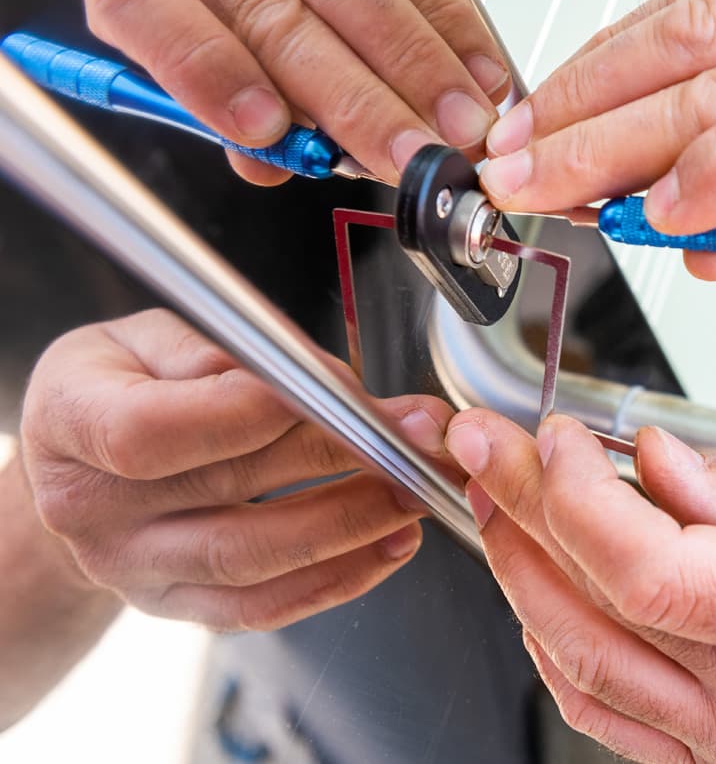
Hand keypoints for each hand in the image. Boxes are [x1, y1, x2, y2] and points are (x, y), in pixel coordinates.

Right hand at [19, 309, 451, 630]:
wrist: (79, 465)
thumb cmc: (123, 384)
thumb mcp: (152, 335)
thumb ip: (233, 349)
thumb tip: (329, 383)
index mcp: (70, 423)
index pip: (154, 432)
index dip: (247, 413)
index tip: (335, 393)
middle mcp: (92, 509)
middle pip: (228, 490)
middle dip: (343, 457)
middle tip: (419, 436)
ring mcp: (134, 568)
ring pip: (253, 560)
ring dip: (352, 525)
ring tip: (418, 490)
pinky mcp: (177, 605)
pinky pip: (261, 607)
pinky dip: (336, 579)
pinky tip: (390, 544)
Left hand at [84, 0, 508, 184]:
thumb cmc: (281, 11)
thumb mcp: (258, 75)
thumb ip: (263, 131)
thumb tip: (277, 167)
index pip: (140, 8)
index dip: (201, 69)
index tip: (264, 130)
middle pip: (274, 17)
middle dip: (358, 100)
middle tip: (413, 156)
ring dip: (418, 64)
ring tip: (460, 123)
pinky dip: (450, 20)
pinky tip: (478, 68)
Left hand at [447, 412, 715, 762]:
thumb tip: (658, 460)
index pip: (652, 564)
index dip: (578, 496)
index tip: (554, 438)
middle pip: (596, 604)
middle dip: (520, 508)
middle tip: (482, 444)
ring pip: (581, 666)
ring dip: (519, 576)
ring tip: (495, 505)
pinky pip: (606, 717)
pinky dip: (553, 651)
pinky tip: (537, 602)